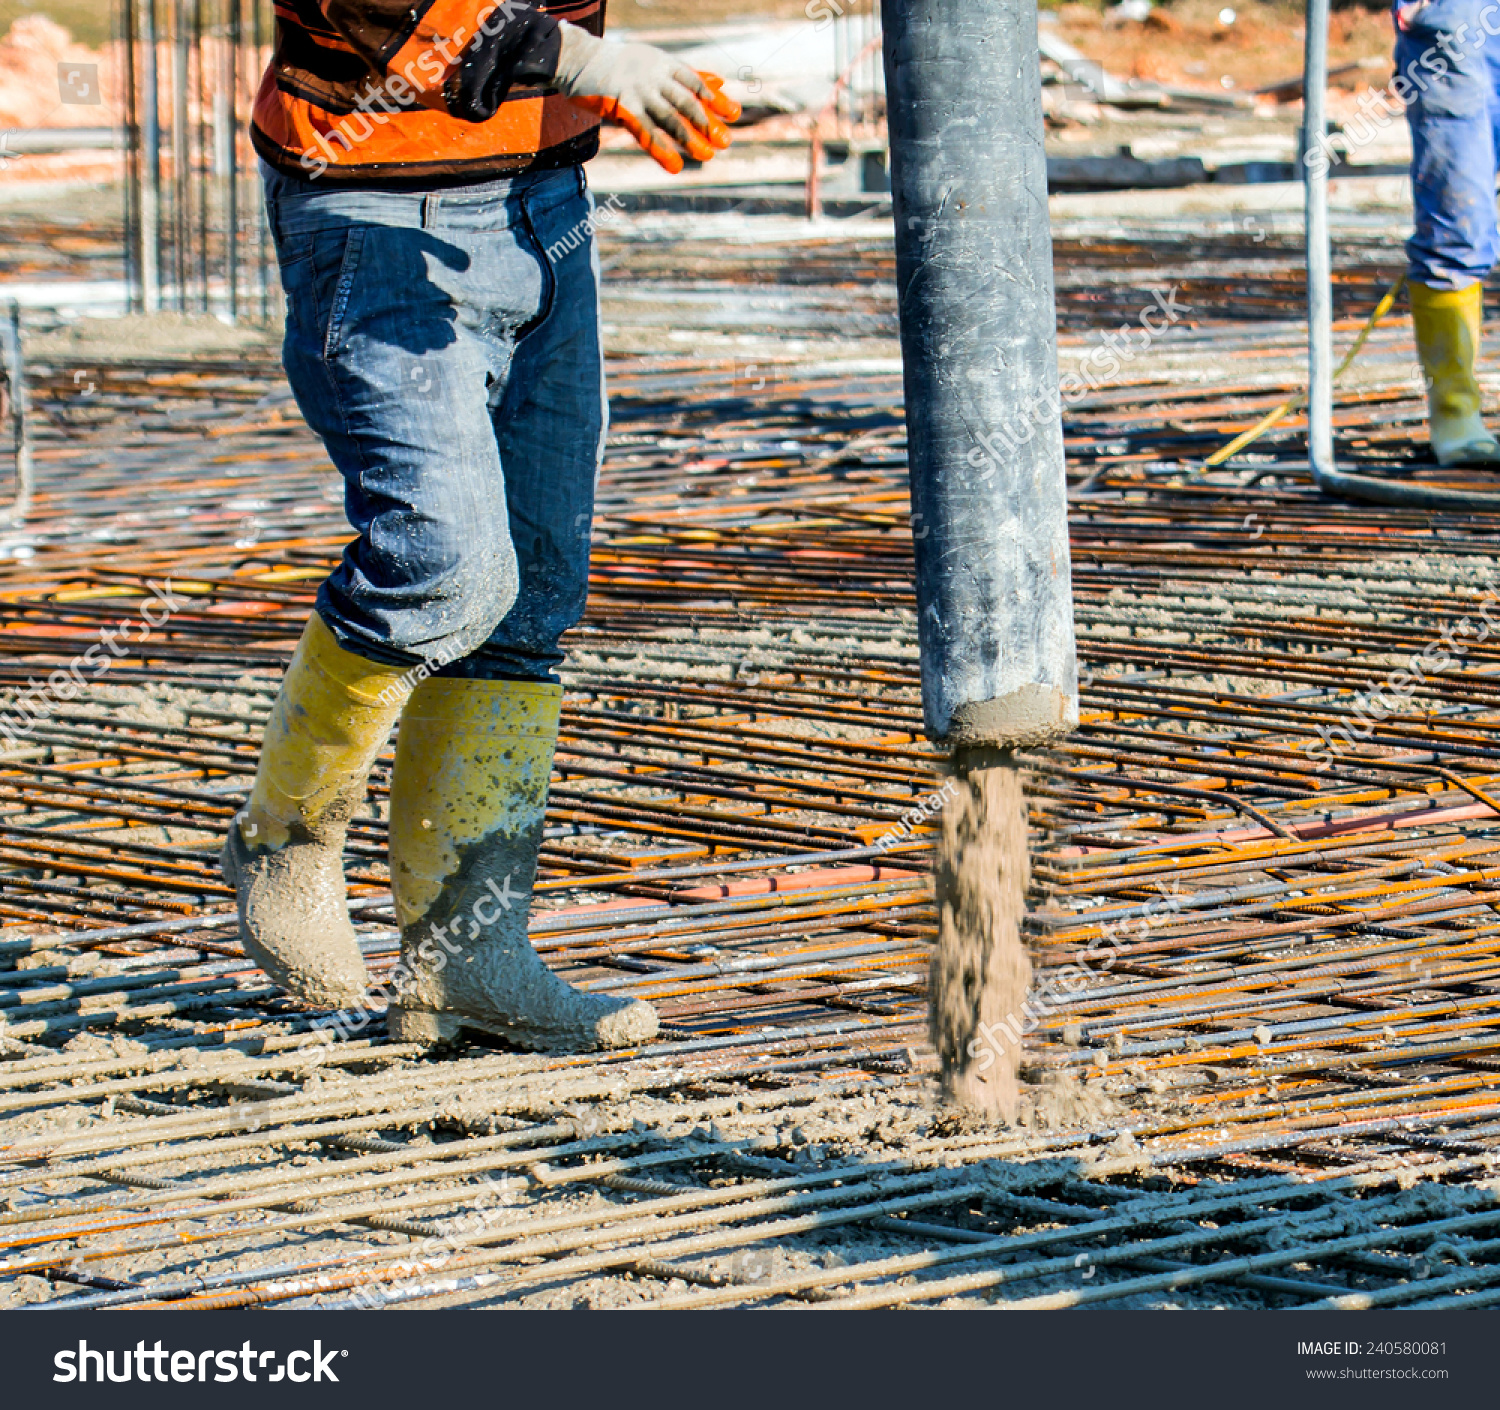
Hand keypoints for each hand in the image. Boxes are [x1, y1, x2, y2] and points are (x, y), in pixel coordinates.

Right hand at [554, 24, 740, 173]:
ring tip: (707, 156)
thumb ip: (687, 74)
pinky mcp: (621, 107)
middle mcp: (654, 75)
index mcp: (664, 64)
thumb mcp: (655, 63)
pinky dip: (662, 150)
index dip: (716, 99)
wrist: (577, 60)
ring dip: (689, 139)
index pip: (696, 82)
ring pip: (669, 118)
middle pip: (687, 101)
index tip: (735, 114)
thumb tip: (720, 81)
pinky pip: (646, 132)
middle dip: (708, 122)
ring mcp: (638, 91)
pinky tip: (675, 165)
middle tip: (726, 141)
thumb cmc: (618, 65)